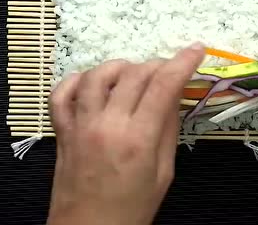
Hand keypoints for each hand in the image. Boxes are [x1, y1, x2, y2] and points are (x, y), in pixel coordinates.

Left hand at [47, 44, 204, 224]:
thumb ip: (168, 130)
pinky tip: (92, 83)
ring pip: (97, 75)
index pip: (164, 85)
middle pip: (134, 74)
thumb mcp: (163, 175)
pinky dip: (76, 80)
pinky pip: (61, 94)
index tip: (196, 50)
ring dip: (119, 67)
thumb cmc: (132, 210)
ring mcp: (80, 125)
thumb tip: (174, 94)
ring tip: (132, 75)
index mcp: (138, 140)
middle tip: (167, 72)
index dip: (183, 62)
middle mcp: (108, 125)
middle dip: (156, 65)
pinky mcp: (61, 130)